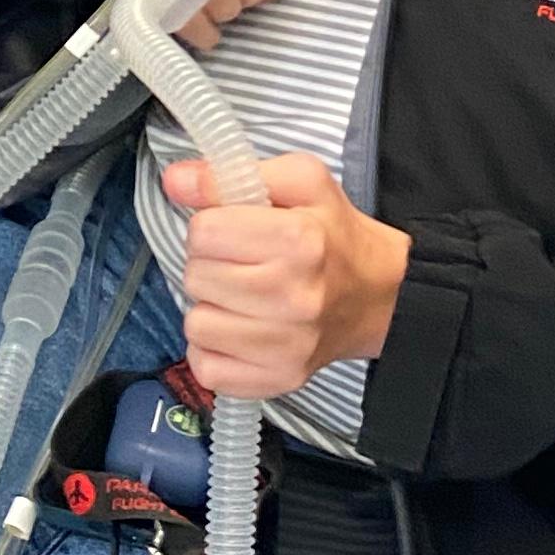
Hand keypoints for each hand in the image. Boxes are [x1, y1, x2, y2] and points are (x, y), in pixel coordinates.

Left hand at [164, 151, 410, 399]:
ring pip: (196, 324)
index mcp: (299, 240)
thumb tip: (175, 180)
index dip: (212, 226)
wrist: (378, 296)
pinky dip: (213, 349)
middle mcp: (293, 297)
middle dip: (209, 265)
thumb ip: (231, 175)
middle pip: (195, 277)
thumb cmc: (334, 236)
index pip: (204, 232)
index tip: (234, 230)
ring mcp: (286, 345)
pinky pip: (207, 368)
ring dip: (210, 308)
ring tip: (240, 298)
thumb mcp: (300, 182)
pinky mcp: (278, 379)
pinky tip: (238, 330)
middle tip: (240, 264)